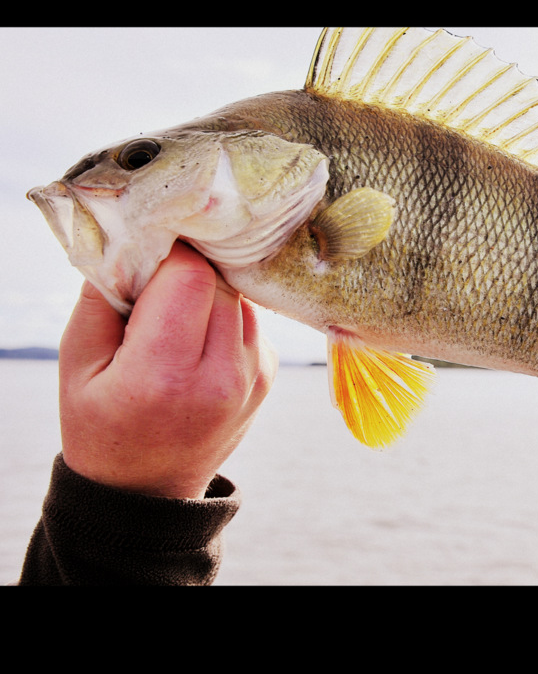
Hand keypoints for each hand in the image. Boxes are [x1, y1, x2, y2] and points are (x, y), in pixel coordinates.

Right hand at [57, 241, 276, 498]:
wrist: (147, 489)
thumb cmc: (101, 422)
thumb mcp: (79, 363)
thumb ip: (102, 296)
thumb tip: (131, 239)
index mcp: (164, 375)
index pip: (192, 277)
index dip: (170, 256)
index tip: (148, 259)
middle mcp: (221, 378)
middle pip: (221, 281)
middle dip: (189, 271)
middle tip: (156, 287)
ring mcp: (253, 378)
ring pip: (241, 295)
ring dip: (210, 292)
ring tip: (174, 320)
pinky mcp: (268, 374)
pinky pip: (252, 318)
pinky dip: (226, 315)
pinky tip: (197, 340)